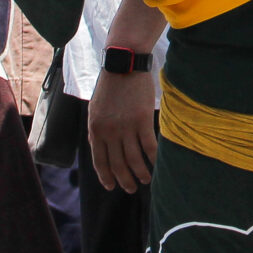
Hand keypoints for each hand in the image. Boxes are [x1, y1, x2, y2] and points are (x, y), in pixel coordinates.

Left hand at [86, 60, 159, 193]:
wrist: (124, 64)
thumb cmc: (111, 86)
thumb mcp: (96, 109)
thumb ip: (99, 129)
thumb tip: (102, 148)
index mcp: (95, 130)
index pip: (99, 161)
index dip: (106, 177)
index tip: (112, 186)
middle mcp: (109, 132)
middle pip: (117, 164)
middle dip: (124, 180)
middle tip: (131, 188)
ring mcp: (126, 126)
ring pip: (134, 159)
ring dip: (140, 173)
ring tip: (146, 180)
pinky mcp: (142, 119)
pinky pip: (149, 145)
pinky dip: (153, 157)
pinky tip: (157, 163)